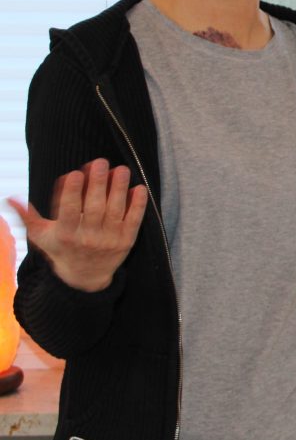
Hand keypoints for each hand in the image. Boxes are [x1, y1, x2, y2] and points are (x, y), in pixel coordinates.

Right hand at [7, 159, 146, 292]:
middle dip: (98, 184)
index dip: (72, 193)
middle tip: (101, 162)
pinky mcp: (126, 241)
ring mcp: (109, 240)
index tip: (75, 173)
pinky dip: (137, 205)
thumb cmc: (61, 249)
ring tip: (121, 169)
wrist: (85, 277)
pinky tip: (139, 188)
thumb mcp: (42, 235)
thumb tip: (11, 198)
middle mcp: (88, 238)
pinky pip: (134, 221)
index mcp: (65, 235)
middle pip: (94, 208)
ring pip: (115, 211)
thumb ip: (29, 216)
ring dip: (119, 189)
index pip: (68, 212)